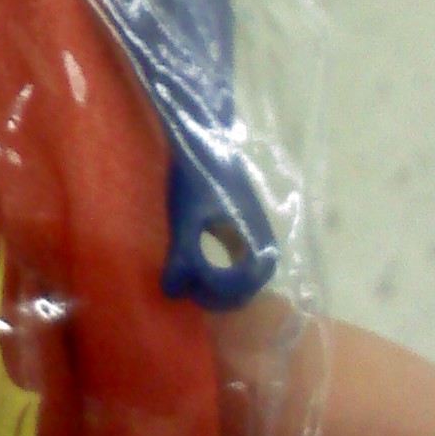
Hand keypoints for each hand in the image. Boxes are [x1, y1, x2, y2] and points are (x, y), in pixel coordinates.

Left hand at [162, 152, 275, 309]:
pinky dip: (210, 271)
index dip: (209, 294)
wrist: (202, 141)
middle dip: (210, 294)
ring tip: (181, 275)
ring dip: (209, 284)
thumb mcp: (188, 218)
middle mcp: (263, 248)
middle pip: (239, 293)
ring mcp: (253, 240)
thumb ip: (183, 256)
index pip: (238, 293)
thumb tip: (172, 292)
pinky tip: (187, 261)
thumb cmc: (197, 178)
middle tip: (179, 284)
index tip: (183, 285)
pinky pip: (229, 264)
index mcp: (259, 246)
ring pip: (235, 281)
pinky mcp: (239, 232)